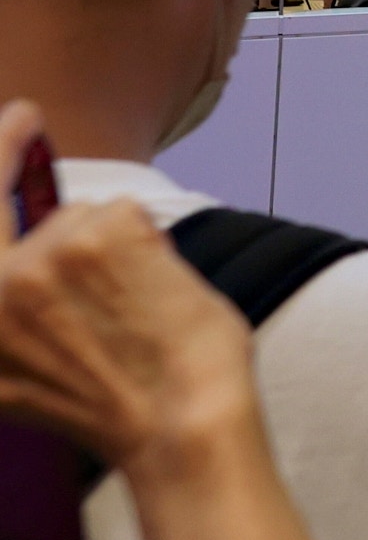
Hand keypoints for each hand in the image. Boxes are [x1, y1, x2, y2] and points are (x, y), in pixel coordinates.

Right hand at [0, 102, 259, 482]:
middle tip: (21, 116)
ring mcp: (41, 262)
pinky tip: (157, 291)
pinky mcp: (97, 238)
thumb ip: (10, 320)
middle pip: (17, 208)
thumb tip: (18, 270)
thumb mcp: (23, 374)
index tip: (7, 123)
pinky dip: (149, 246)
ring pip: (83, 218)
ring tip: (137, 307)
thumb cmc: (117, 406)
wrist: (179, 423)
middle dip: (7, 149)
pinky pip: (125, 214)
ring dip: (114, 248)